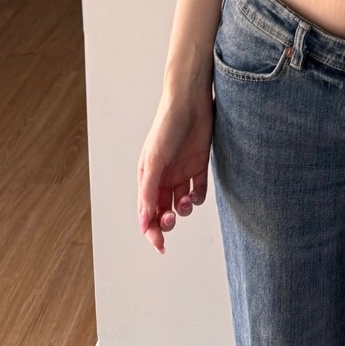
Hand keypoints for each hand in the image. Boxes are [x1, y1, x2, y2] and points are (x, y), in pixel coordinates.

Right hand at [137, 89, 213, 253]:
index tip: (160, 244)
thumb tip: (144, 223)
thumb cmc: (167, 127)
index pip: (146, 212)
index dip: (151, 231)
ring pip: (181, 203)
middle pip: (163, 211)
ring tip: (185, 202)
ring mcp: (182, 172)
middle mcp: (164, 177)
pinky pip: (198, 190)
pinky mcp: (199, 165)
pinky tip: (195, 192)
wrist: (191, 101)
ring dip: (184, 209)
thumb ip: (149, 192)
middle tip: (171, 219)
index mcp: (147, 177)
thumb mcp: (155, 161)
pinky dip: (198, 196)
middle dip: (166, 221)